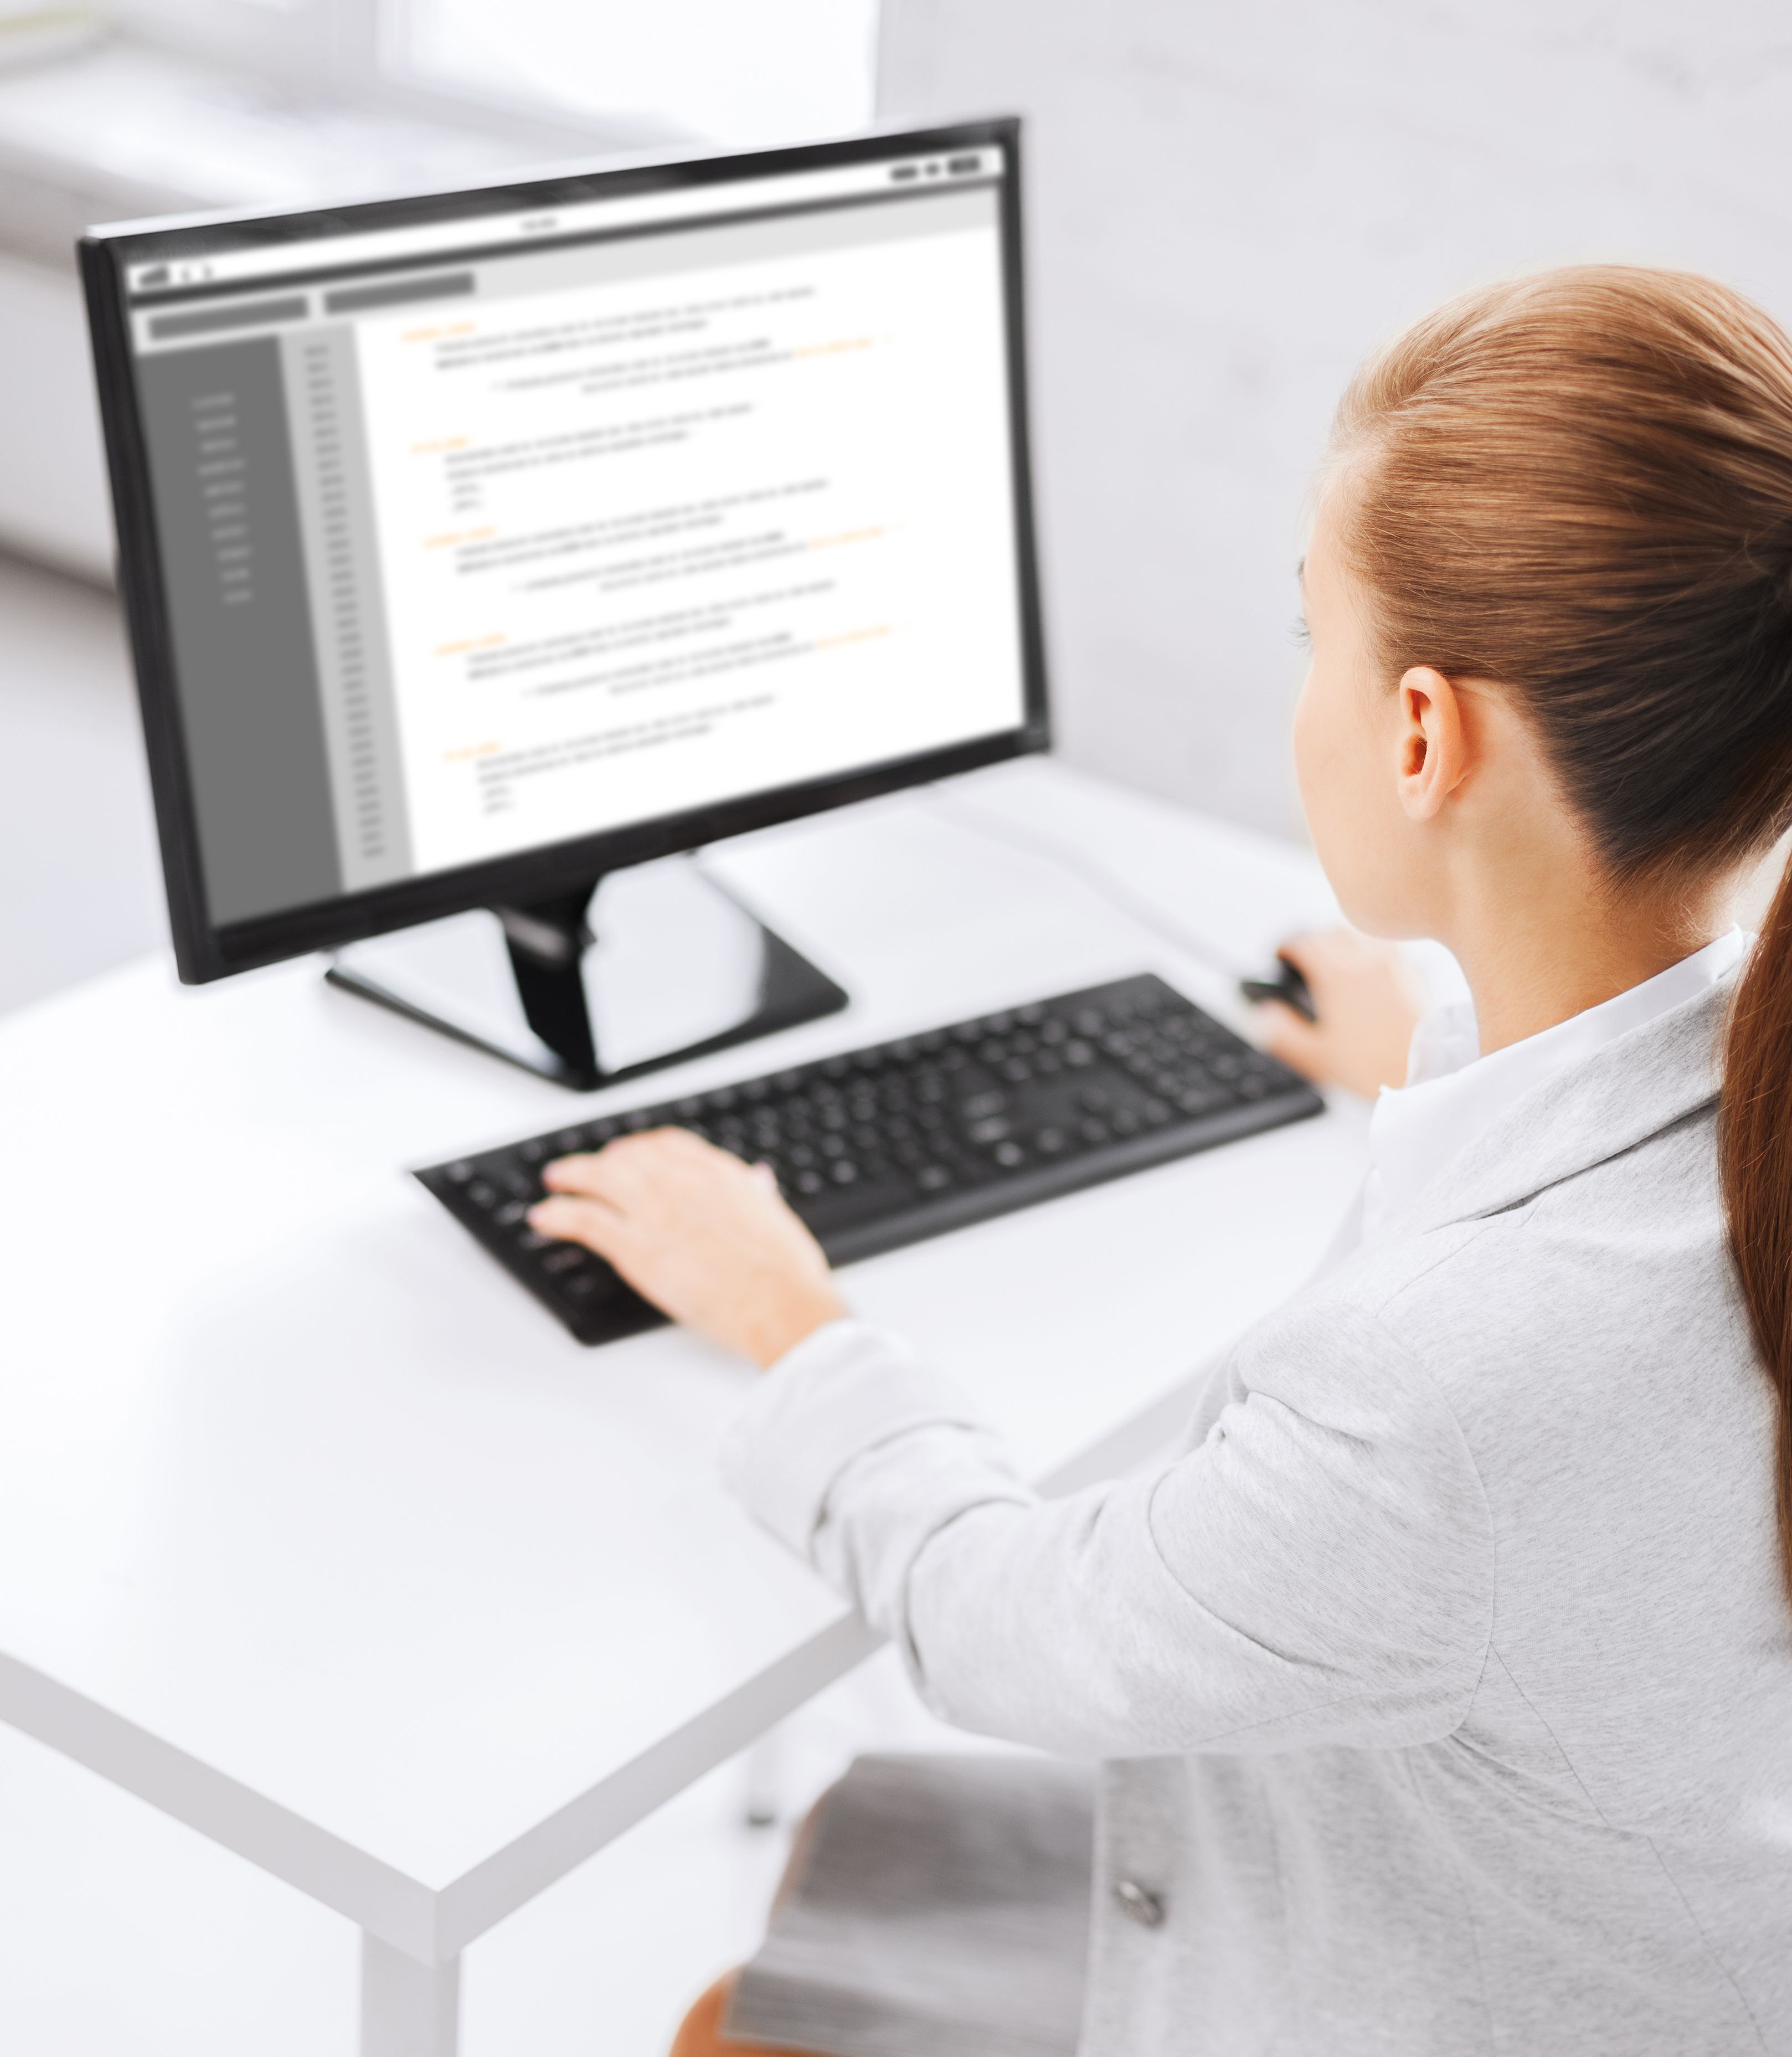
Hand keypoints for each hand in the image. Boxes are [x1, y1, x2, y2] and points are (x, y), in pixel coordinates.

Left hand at [528, 1129, 846, 1366]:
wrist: (779, 1301)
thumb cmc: (785, 1271)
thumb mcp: (775, 1217)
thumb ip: (757, 1197)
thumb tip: (757, 1186)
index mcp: (718, 1174)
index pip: (668, 1145)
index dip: (642, 1147)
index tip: (631, 1153)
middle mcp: (681, 1183)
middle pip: (628, 1156)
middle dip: (603, 1159)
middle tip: (586, 1168)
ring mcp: (655, 1212)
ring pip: (599, 1179)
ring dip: (571, 1176)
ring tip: (555, 1181)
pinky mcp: (636, 1247)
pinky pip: (584, 1219)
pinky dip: (558, 1214)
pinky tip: (544, 1217)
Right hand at [1255, 928, 1424, 1098]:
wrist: (1426, 1071)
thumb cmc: (1375, 1067)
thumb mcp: (1316, 1057)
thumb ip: (1283, 1033)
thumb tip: (1266, 1014)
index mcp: (1337, 976)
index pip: (1303, 943)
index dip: (1285, 948)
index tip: (1281, 957)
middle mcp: (1366, 962)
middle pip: (1332, 931)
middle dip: (1314, 940)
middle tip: (1306, 957)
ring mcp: (1395, 965)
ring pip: (1364, 935)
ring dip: (1345, 941)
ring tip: (1339, 959)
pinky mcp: (1417, 974)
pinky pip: (1391, 949)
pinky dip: (1375, 953)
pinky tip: (1373, 972)